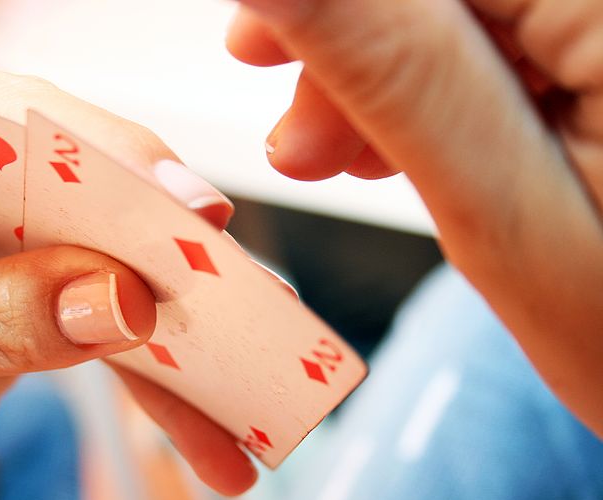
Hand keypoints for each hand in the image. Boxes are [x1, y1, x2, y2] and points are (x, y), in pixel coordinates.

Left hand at [0, 69, 256, 499]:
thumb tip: (120, 301)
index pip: (18, 125)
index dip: (112, 162)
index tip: (191, 212)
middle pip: (92, 191)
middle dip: (172, 251)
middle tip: (246, 299)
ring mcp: (6, 236)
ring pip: (120, 264)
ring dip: (186, 330)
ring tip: (254, 381)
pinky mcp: (37, 295)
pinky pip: (114, 330)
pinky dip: (162, 384)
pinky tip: (208, 431)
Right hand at [227, 0, 602, 437]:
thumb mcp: (500, 212)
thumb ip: (390, 69)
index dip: (328, 4)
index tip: (252, 51)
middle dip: (354, 43)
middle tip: (294, 132)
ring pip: (475, 12)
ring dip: (388, 70)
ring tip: (341, 155)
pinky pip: (514, 38)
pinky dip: (441, 86)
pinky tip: (405, 142)